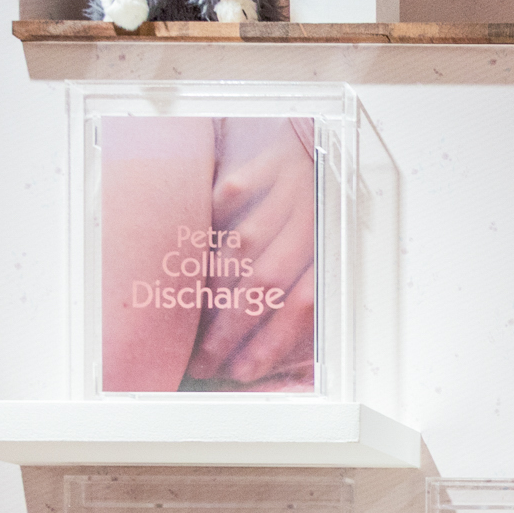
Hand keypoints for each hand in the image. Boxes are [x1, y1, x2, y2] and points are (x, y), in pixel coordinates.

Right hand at [188, 118, 319, 384]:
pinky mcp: (266, 164)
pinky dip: (212, 219)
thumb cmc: (315, 207)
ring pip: (245, 246)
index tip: (242, 371)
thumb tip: (267, 339)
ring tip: (187, 323)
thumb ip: (298, 285)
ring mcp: (289, 191)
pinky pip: (232, 194)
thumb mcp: (321, 247)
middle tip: (203, 360)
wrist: (321, 141)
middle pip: (266, 284)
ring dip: (213, 287)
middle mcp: (310, 223)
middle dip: (231, 329)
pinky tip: (191, 248)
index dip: (271, 342)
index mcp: (327, 250)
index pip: (300, 306)